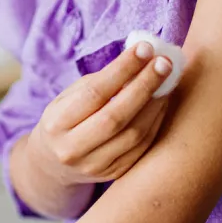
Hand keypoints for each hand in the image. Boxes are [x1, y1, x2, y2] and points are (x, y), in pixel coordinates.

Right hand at [26, 40, 174, 184]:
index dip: (122, 69)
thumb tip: (139, 60)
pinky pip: (142, 147)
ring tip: (168, 81)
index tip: (144, 48)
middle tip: (165, 63)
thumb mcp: (69, 98)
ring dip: (156, 104)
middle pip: (116, 116)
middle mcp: (72, 149)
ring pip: (134, 134)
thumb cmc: (65, 119)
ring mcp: (94, 166)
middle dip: (144, 86)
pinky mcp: (114, 174)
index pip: (95, 92)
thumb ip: (100, 82)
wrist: (53, 165)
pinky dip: (156, 122)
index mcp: (57, 123)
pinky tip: (162, 102)